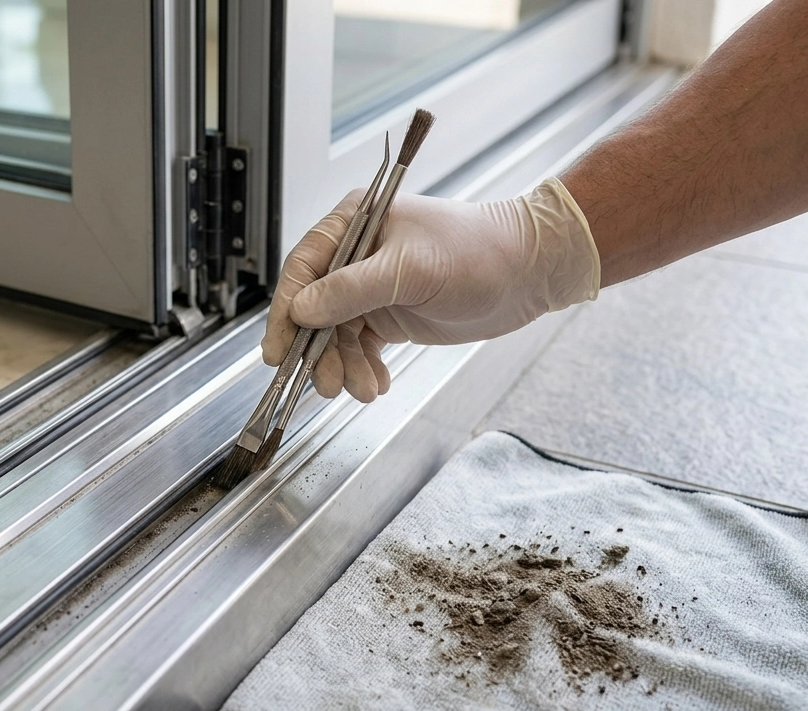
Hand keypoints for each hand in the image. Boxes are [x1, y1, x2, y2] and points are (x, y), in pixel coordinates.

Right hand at [260, 178, 599, 401]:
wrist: (529, 272)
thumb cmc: (478, 252)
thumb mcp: (409, 270)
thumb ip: (351, 290)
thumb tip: (302, 311)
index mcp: (355, 223)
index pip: (304, 268)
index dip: (287, 311)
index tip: (278, 349)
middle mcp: (357, 255)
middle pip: (315, 308)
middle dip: (318, 349)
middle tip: (324, 383)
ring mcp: (373, 287)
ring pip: (337, 334)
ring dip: (344, 366)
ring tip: (360, 389)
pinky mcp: (390, 314)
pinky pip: (361, 347)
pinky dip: (364, 369)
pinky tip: (375, 384)